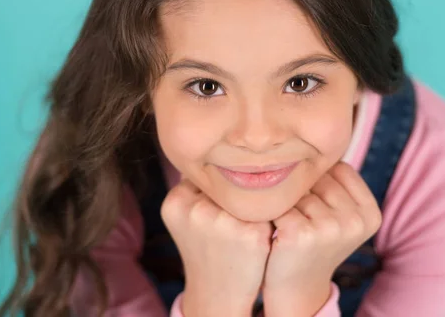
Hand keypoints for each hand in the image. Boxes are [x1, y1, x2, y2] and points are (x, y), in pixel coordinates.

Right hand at [161, 178, 272, 316]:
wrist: (216, 294)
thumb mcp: (185, 216)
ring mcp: (225, 222)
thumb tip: (217, 150)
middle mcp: (197, 209)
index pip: (204, 173)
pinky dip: (268, 214)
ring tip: (250, 219)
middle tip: (235, 212)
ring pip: (248, 191)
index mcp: (175, 202)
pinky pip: (267, 207)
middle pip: (226, 181)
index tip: (219, 202)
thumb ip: (194, 185)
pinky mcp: (252, 234)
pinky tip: (264, 227)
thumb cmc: (204, 249)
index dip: (215, 186)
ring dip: (254, 200)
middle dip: (234, 192)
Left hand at [262, 162, 381, 315]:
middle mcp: (355, 220)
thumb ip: (336, 183)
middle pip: (317, 177)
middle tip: (297, 215)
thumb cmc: (313, 242)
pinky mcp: (302, 233)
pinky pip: (278, 203)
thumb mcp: (338, 214)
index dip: (319, 179)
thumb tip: (316, 136)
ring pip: (296, 189)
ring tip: (286, 222)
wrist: (294, 287)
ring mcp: (331, 227)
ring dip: (284, 200)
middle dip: (301, 190)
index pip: (339, 168)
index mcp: (371, 213)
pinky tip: (274, 228)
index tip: (313, 203)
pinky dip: (270, 211)